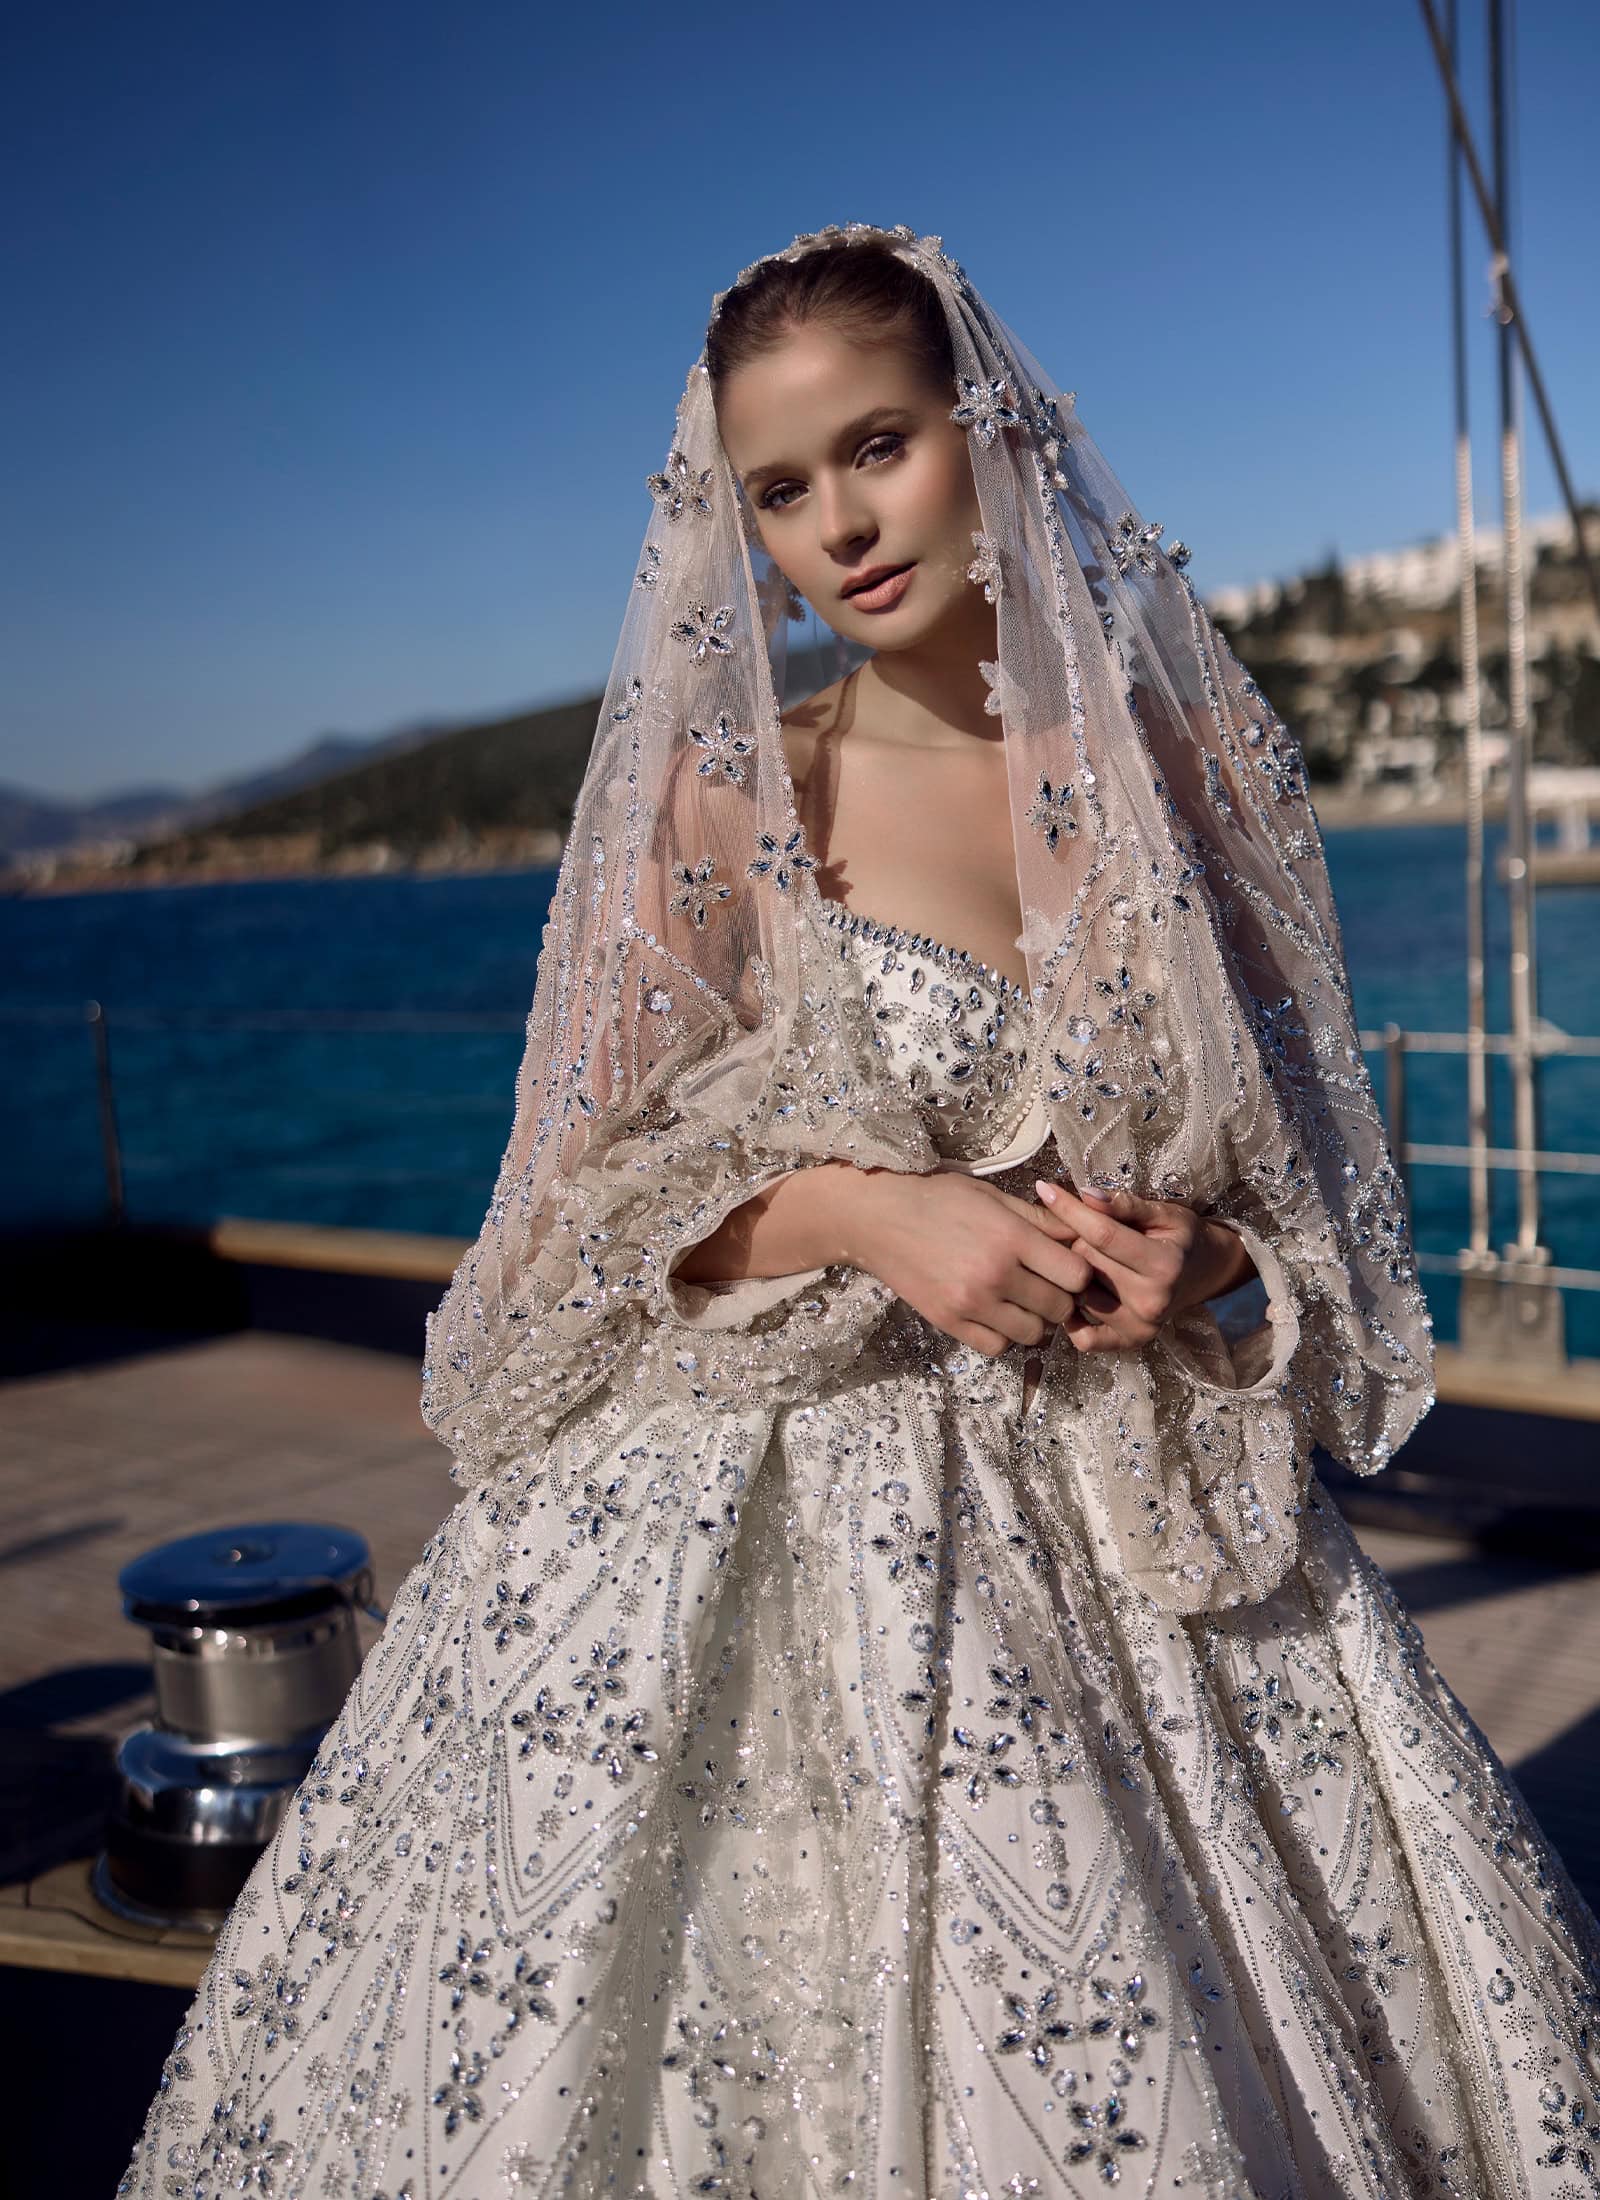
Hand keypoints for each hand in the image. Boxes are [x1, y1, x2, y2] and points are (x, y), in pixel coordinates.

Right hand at [846, 1168, 1095, 1358]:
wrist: (878, 1219)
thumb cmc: (938, 1199)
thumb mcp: (992, 1196)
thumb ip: (1039, 1218)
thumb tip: (1082, 1233)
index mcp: (1011, 1237)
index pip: (1076, 1274)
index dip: (1079, 1272)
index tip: (1067, 1266)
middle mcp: (996, 1274)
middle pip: (1059, 1308)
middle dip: (1061, 1298)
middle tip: (1045, 1285)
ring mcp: (972, 1303)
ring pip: (1033, 1334)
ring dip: (1034, 1320)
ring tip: (1020, 1300)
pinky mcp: (949, 1322)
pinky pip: (997, 1347)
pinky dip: (1003, 1335)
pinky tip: (995, 1314)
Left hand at [1032, 1180, 1256, 1354]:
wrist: (1206, 1272)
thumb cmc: (1182, 1236)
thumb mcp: (1164, 1213)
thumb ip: (1126, 1205)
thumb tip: (1086, 1195)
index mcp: (1164, 1264)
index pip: (1102, 1234)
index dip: (1070, 1210)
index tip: (1045, 1190)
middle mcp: (1152, 1300)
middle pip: (1086, 1261)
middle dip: (1077, 1239)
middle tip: (1086, 1231)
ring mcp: (1140, 1326)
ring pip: (1079, 1292)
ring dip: (1074, 1274)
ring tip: (1090, 1260)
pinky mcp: (1130, 1343)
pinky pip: (1086, 1338)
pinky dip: (1074, 1319)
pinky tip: (1078, 1296)